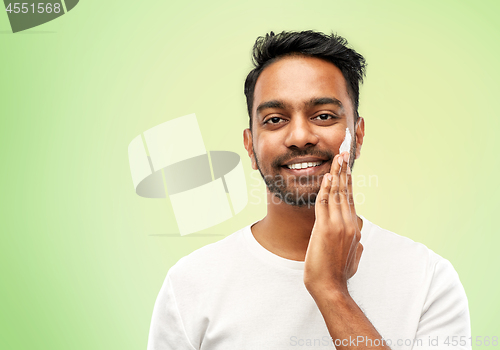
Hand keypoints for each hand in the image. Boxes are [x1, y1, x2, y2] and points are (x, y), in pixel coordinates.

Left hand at [304, 151, 362, 295]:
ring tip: (337, 157)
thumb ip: (356, 244)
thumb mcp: (353, 257)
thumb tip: (359, 240)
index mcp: (354, 228)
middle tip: (344, 153)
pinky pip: (325, 204)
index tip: (347, 167)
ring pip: (337, 194)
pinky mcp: (326, 229)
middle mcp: (349, 223)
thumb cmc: (339, 274)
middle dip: (344, 170)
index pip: (350, 199)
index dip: (348, 181)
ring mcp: (339, 226)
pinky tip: (326, 176)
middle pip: (346, 191)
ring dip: (336, 173)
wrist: (331, 287)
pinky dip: (325, 188)